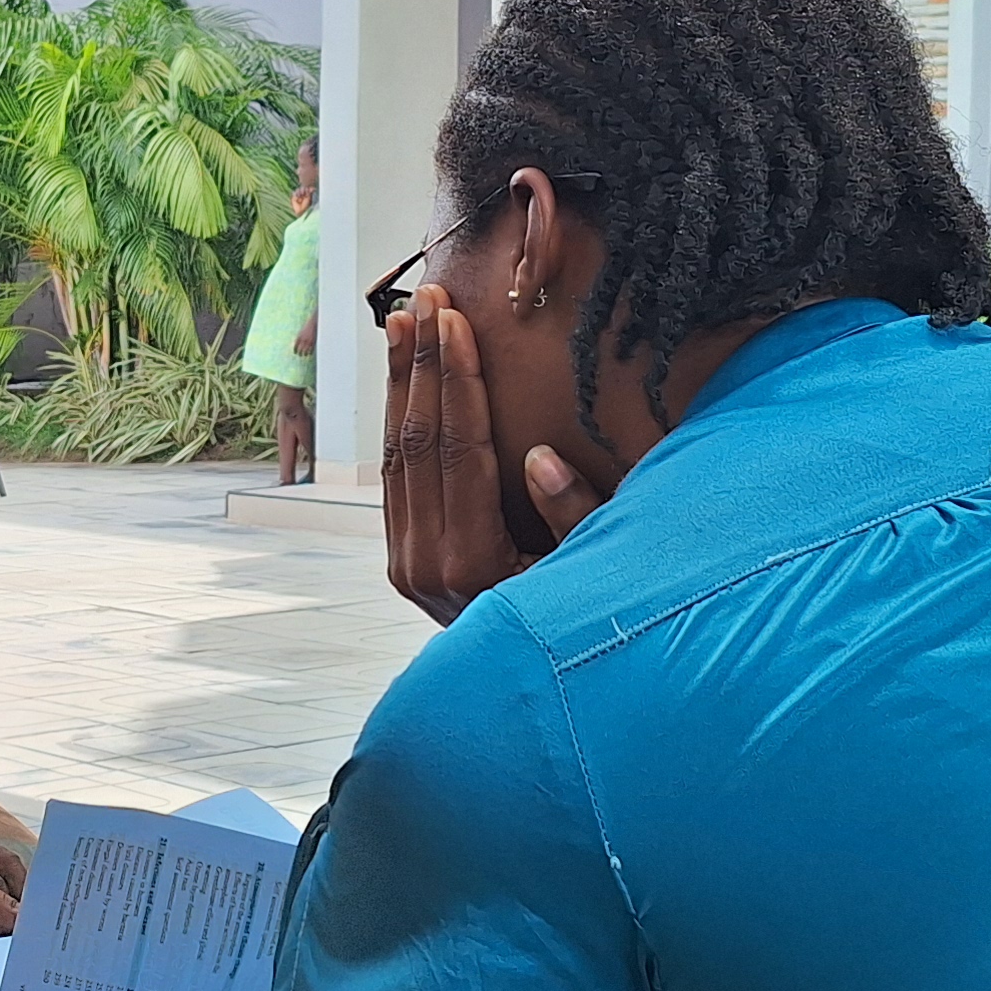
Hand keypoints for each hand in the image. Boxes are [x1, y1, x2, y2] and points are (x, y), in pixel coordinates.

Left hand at [380, 286, 597, 625]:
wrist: (528, 689)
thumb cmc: (583, 621)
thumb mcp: (594, 572)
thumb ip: (574, 519)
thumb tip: (539, 457)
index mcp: (473, 565)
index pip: (457, 450)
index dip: (456, 379)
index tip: (453, 321)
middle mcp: (427, 566)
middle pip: (418, 444)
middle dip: (424, 366)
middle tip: (426, 300)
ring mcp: (407, 566)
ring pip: (397, 456)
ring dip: (402, 385)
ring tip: (404, 323)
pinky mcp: (402, 562)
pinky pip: (396, 477)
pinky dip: (401, 420)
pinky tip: (407, 379)